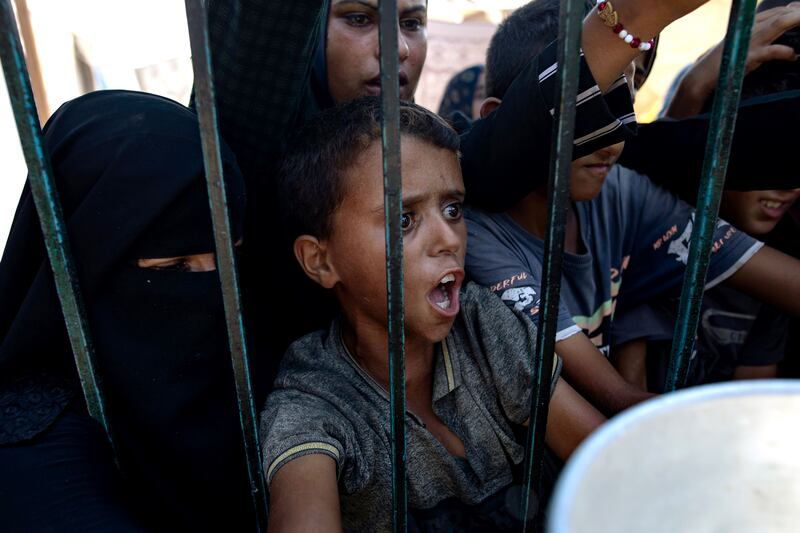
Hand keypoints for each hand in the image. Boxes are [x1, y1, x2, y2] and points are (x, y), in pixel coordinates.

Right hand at [666, 3, 799, 117]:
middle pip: (780, 14)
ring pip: (778, 24)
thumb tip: (779, 30)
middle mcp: (750, 29)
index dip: (793, 10)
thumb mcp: (743, 45)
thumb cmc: (725, 62)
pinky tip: (793, 55)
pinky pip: (770, 51)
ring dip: (796, 20)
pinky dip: (784, 52)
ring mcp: (749, 42)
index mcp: (748, 25)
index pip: (776, 12)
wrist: (701, 77)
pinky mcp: (747, 57)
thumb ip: (760, 36)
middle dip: (798, 14)